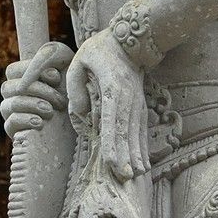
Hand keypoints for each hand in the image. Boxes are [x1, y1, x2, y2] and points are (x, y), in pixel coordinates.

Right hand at [0, 42, 72, 138]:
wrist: (86, 122)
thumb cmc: (76, 90)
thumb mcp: (68, 63)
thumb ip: (48, 55)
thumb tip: (28, 78)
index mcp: (23, 78)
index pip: (12, 70)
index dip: (30, 70)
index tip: (56, 77)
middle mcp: (15, 95)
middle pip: (9, 87)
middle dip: (37, 90)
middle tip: (60, 99)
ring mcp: (14, 114)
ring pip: (9, 104)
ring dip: (32, 105)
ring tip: (51, 111)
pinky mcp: (16, 132)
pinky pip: (10, 123)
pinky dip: (25, 120)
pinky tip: (41, 123)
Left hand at [66, 30, 148, 183]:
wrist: (128, 39)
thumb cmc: (99, 50)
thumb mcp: (79, 63)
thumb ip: (75, 89)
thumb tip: (78, 114)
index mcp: (113, 89)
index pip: (112, 122)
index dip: (112, 144)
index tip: (111, 163)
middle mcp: (129, 98)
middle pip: (127, 131)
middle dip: (126, 156)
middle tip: (125, 178)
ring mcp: (138, 102)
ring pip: (136, 133)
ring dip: (136, 155)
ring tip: (136, 175)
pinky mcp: (140, 104)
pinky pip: (141, 129)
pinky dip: (141, 146)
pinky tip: (142, 161)